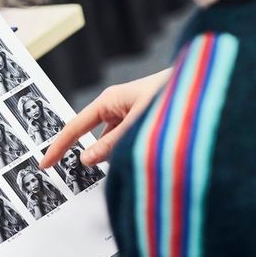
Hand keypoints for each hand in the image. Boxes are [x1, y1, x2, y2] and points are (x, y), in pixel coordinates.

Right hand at [40, 68, 170, 167]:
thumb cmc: (177, 96)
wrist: (212, 83)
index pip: (75, 127)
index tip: (44, 164)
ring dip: (116, 155)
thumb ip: (112, 145)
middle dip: (90, 154)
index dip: (58, 147)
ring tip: (130, 166)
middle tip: (86, 173)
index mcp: (109, 100)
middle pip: (93, 135)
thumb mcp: (139, 125)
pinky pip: (127, 140)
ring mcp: (131, 113)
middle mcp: (117, 105)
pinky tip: (141, 162)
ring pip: (113, 141)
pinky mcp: (145, 119)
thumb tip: (86, 160)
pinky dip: (129, 153)